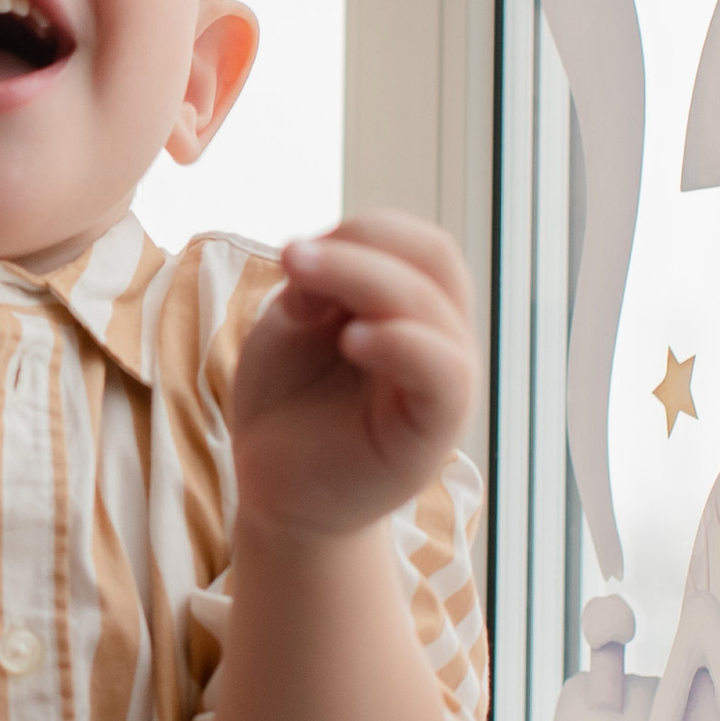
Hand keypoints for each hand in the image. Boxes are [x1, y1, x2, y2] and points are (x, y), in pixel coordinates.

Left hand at [231, 215, 476, 541]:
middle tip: (293, 256)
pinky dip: (403, 344)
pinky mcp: (432, 432)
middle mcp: (438, 339)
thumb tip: (325, 256)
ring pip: (436, 310)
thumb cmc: (288, 404)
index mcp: (411, 307)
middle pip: (436, 261)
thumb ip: (313, 288)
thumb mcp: (291, 327)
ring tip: (301, 279)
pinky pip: (443, 375)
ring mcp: (441, 385)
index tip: (296, 247)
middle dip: (365, 244)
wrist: (276, 491)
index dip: (363, 230)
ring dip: (368, 280)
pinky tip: (352, 339)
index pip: (417, 244)